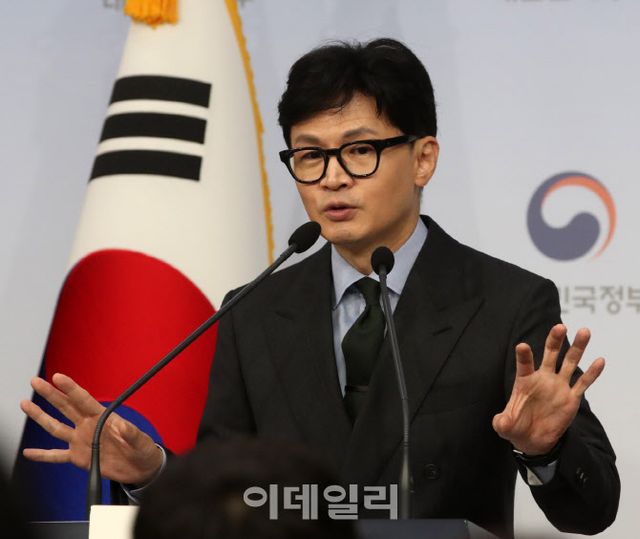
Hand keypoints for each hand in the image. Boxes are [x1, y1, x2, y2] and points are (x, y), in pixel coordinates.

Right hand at [20, 373, 162, 484]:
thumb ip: (132, 434)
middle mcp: (88, 426)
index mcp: (103, 418)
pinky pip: (57, 456)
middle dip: (51, 394)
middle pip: (66, 407)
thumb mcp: (141, 441)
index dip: (71, 388)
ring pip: (56, 427)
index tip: (58, 377)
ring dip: (41, 416)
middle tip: (36, 381)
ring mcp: (81, 441)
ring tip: (25, 404)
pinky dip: (42, 455)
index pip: (83, 400)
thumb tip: (122, 426)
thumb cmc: (143, 450)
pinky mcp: (79, 458)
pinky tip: (28, 452)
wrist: (140, 468)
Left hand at [492, 324, 604, 455]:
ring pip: (569, 362)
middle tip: (560, 326)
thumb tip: (501, 423)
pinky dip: (592, 372)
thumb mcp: (505, 426)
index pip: (524, 365)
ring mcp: (558, 386)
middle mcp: (543, 379)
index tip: (522, 346)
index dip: (523, 356)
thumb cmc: (516, 426)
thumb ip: (502, 422)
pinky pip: (583, 383)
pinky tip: (600, 360)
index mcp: (524, 381)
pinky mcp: (571, 398)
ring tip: (584, 331)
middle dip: (554, 340)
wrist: (533, 438)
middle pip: (550, 355)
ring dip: (577, 347)